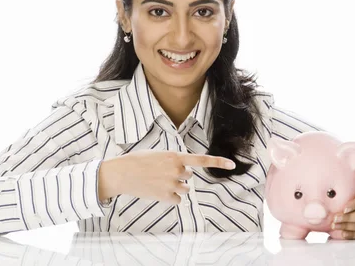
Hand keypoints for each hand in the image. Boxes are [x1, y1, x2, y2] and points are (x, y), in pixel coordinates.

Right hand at [115, 150, 235, 204]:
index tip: (232, 165)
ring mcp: (171, 184)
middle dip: (178, 176)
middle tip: (162, 173)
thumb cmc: (137, 161)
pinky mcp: (165, 196)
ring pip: (184, 189)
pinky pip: (177, 200)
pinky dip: (169, 198)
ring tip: (158, 182)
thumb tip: (183, 170)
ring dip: (175, 187)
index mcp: (175, 156)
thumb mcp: (158, 154)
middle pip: (188, 176)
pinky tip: (157, 191)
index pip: (201, 160)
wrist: (121, 173)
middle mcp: (176, 169)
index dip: (218, 162)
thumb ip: (173, 160)